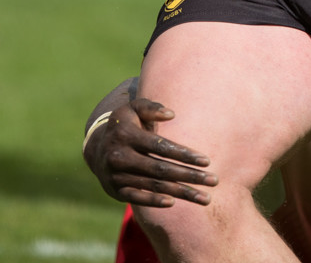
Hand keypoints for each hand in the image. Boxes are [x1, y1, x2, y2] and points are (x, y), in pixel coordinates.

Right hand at [83, 97, 217, 207]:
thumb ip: (151, 108)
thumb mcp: (134, 109)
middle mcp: (120, 156)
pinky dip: (154, 201)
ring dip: (181, 193)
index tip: (206, 161)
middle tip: (214, 181)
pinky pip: (137, 198)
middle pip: (161, 169)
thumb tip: (172, 114)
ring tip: (206, 198)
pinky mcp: (115, 190)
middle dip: (190, 176)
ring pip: (154, 185)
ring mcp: (117, 175)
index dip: (184, 154)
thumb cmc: (126, 124)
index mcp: (126, 134)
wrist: (96, 147)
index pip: (160, 146)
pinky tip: (173, 203)